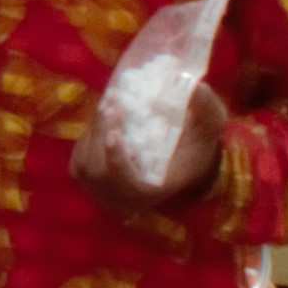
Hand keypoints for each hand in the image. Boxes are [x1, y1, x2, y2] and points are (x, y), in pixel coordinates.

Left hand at [71, 86, 227, 215]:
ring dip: (94, 131)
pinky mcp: (90, 183)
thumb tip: (198, 87)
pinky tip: (103, 120)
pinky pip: (78, 160)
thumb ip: (206, 109)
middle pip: (99, 170)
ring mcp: (105, 194)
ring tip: (109, 106)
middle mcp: (127, 200)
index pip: (127, 185)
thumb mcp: (209, 125)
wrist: (183, 159)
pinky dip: (87, 138)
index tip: (115, 135)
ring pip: (85, 164)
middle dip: (102, 132)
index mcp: (155, 192)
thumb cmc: (198, 142)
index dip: (116, 161)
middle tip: (113, 103)